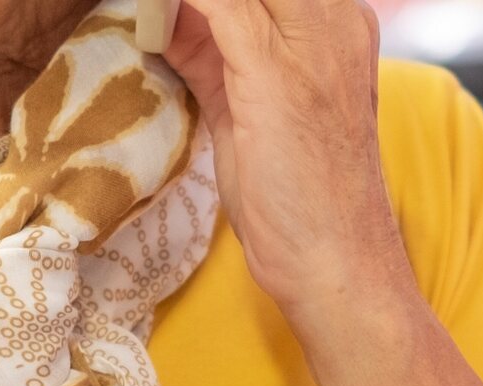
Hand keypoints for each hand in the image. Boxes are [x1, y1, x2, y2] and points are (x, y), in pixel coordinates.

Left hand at [164, 0, 415, 338]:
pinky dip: (175, 7)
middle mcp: (335, 17)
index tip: (160, 8)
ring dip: (179, 1)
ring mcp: (312, 41)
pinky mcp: (276, 73)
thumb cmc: (295, 202)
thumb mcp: (247, 112)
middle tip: (151, 12)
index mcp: (337, 22)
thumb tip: (166, 17)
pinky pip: (219, 6)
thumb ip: (212, 57)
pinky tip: (148, 15)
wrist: (335, 263)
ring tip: (145, 12)